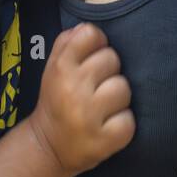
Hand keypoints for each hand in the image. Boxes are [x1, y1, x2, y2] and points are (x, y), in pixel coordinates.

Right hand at [29, 23, 133, 175]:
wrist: (47, 147)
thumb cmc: (56, 100)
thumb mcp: (52, 67)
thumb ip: (68, 42)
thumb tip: (89, 29)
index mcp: (60, 68)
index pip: (91, 35)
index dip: (96, 45)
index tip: (90, 60)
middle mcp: (73, 89)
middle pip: (112, 59)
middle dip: (107, 72)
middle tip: (95, 87)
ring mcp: (89, 117)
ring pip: (123, 88)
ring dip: (117, 98)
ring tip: (103, 107)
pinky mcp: (105, 140)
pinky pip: (129, 120)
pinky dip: (122, 123)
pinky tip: (108, 125)